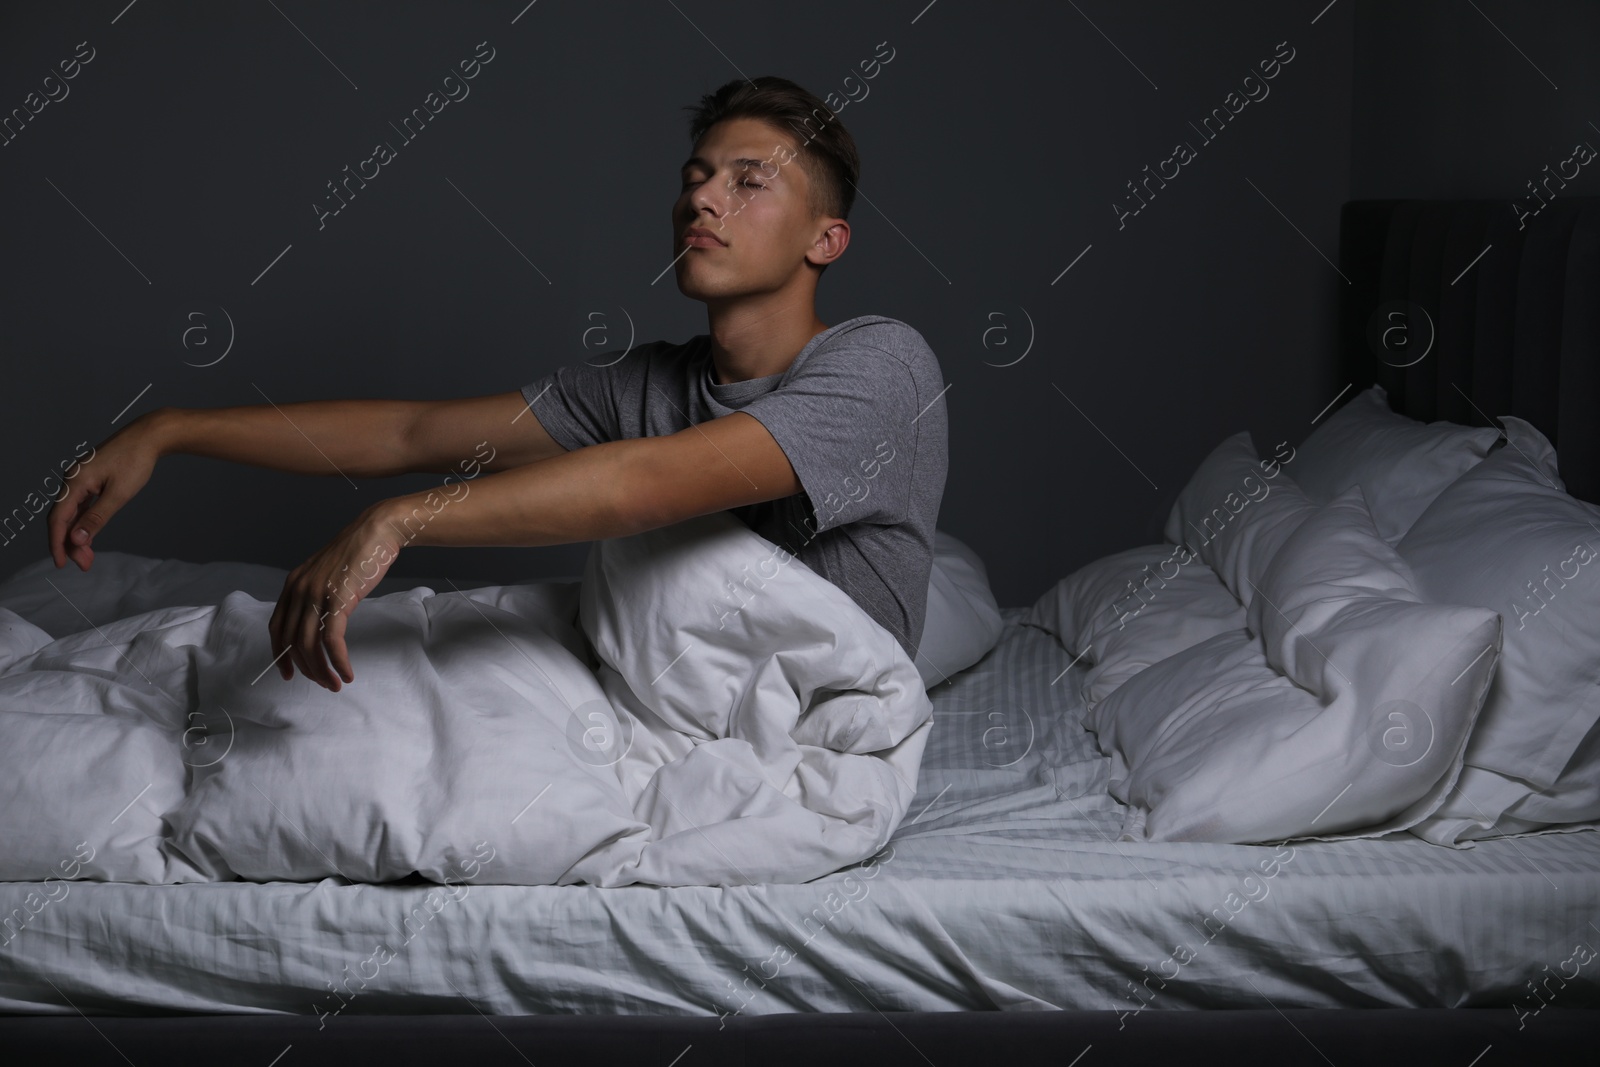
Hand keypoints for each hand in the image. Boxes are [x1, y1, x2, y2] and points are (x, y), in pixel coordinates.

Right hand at [46, 412, 165, 570]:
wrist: (148, 436)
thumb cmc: (135, 461)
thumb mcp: (119, 494)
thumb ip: (96, 518)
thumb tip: (77, 539)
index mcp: (74, 482)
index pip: (58, 519)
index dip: (57, 543)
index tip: (61, 564)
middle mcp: (72, 480)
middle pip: (63, 518)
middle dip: (70, 544)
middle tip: (85, 565)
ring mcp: (80, 479)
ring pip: (72, 513)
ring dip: (78, 535)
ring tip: (88, 557)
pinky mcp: (90, 479)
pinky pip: (81, 505)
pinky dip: (84, 521)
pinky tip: (89, 535)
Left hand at [269, 506, 400, 691]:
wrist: (376, 531)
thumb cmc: (357, 553)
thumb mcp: (326, 573)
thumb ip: (315, 594)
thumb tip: (316, 620)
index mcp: (293, 584)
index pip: (276, 628)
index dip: (280, 655)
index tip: (288, 673)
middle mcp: (299, 590)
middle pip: (292, 642)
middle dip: (305, 669)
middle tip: (322, 683)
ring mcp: (317, 594)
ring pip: (310, 645)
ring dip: (322, 670)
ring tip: (335, 684)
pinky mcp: (339, 599)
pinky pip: (332, 640)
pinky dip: (338, 661)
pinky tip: (347, 673)